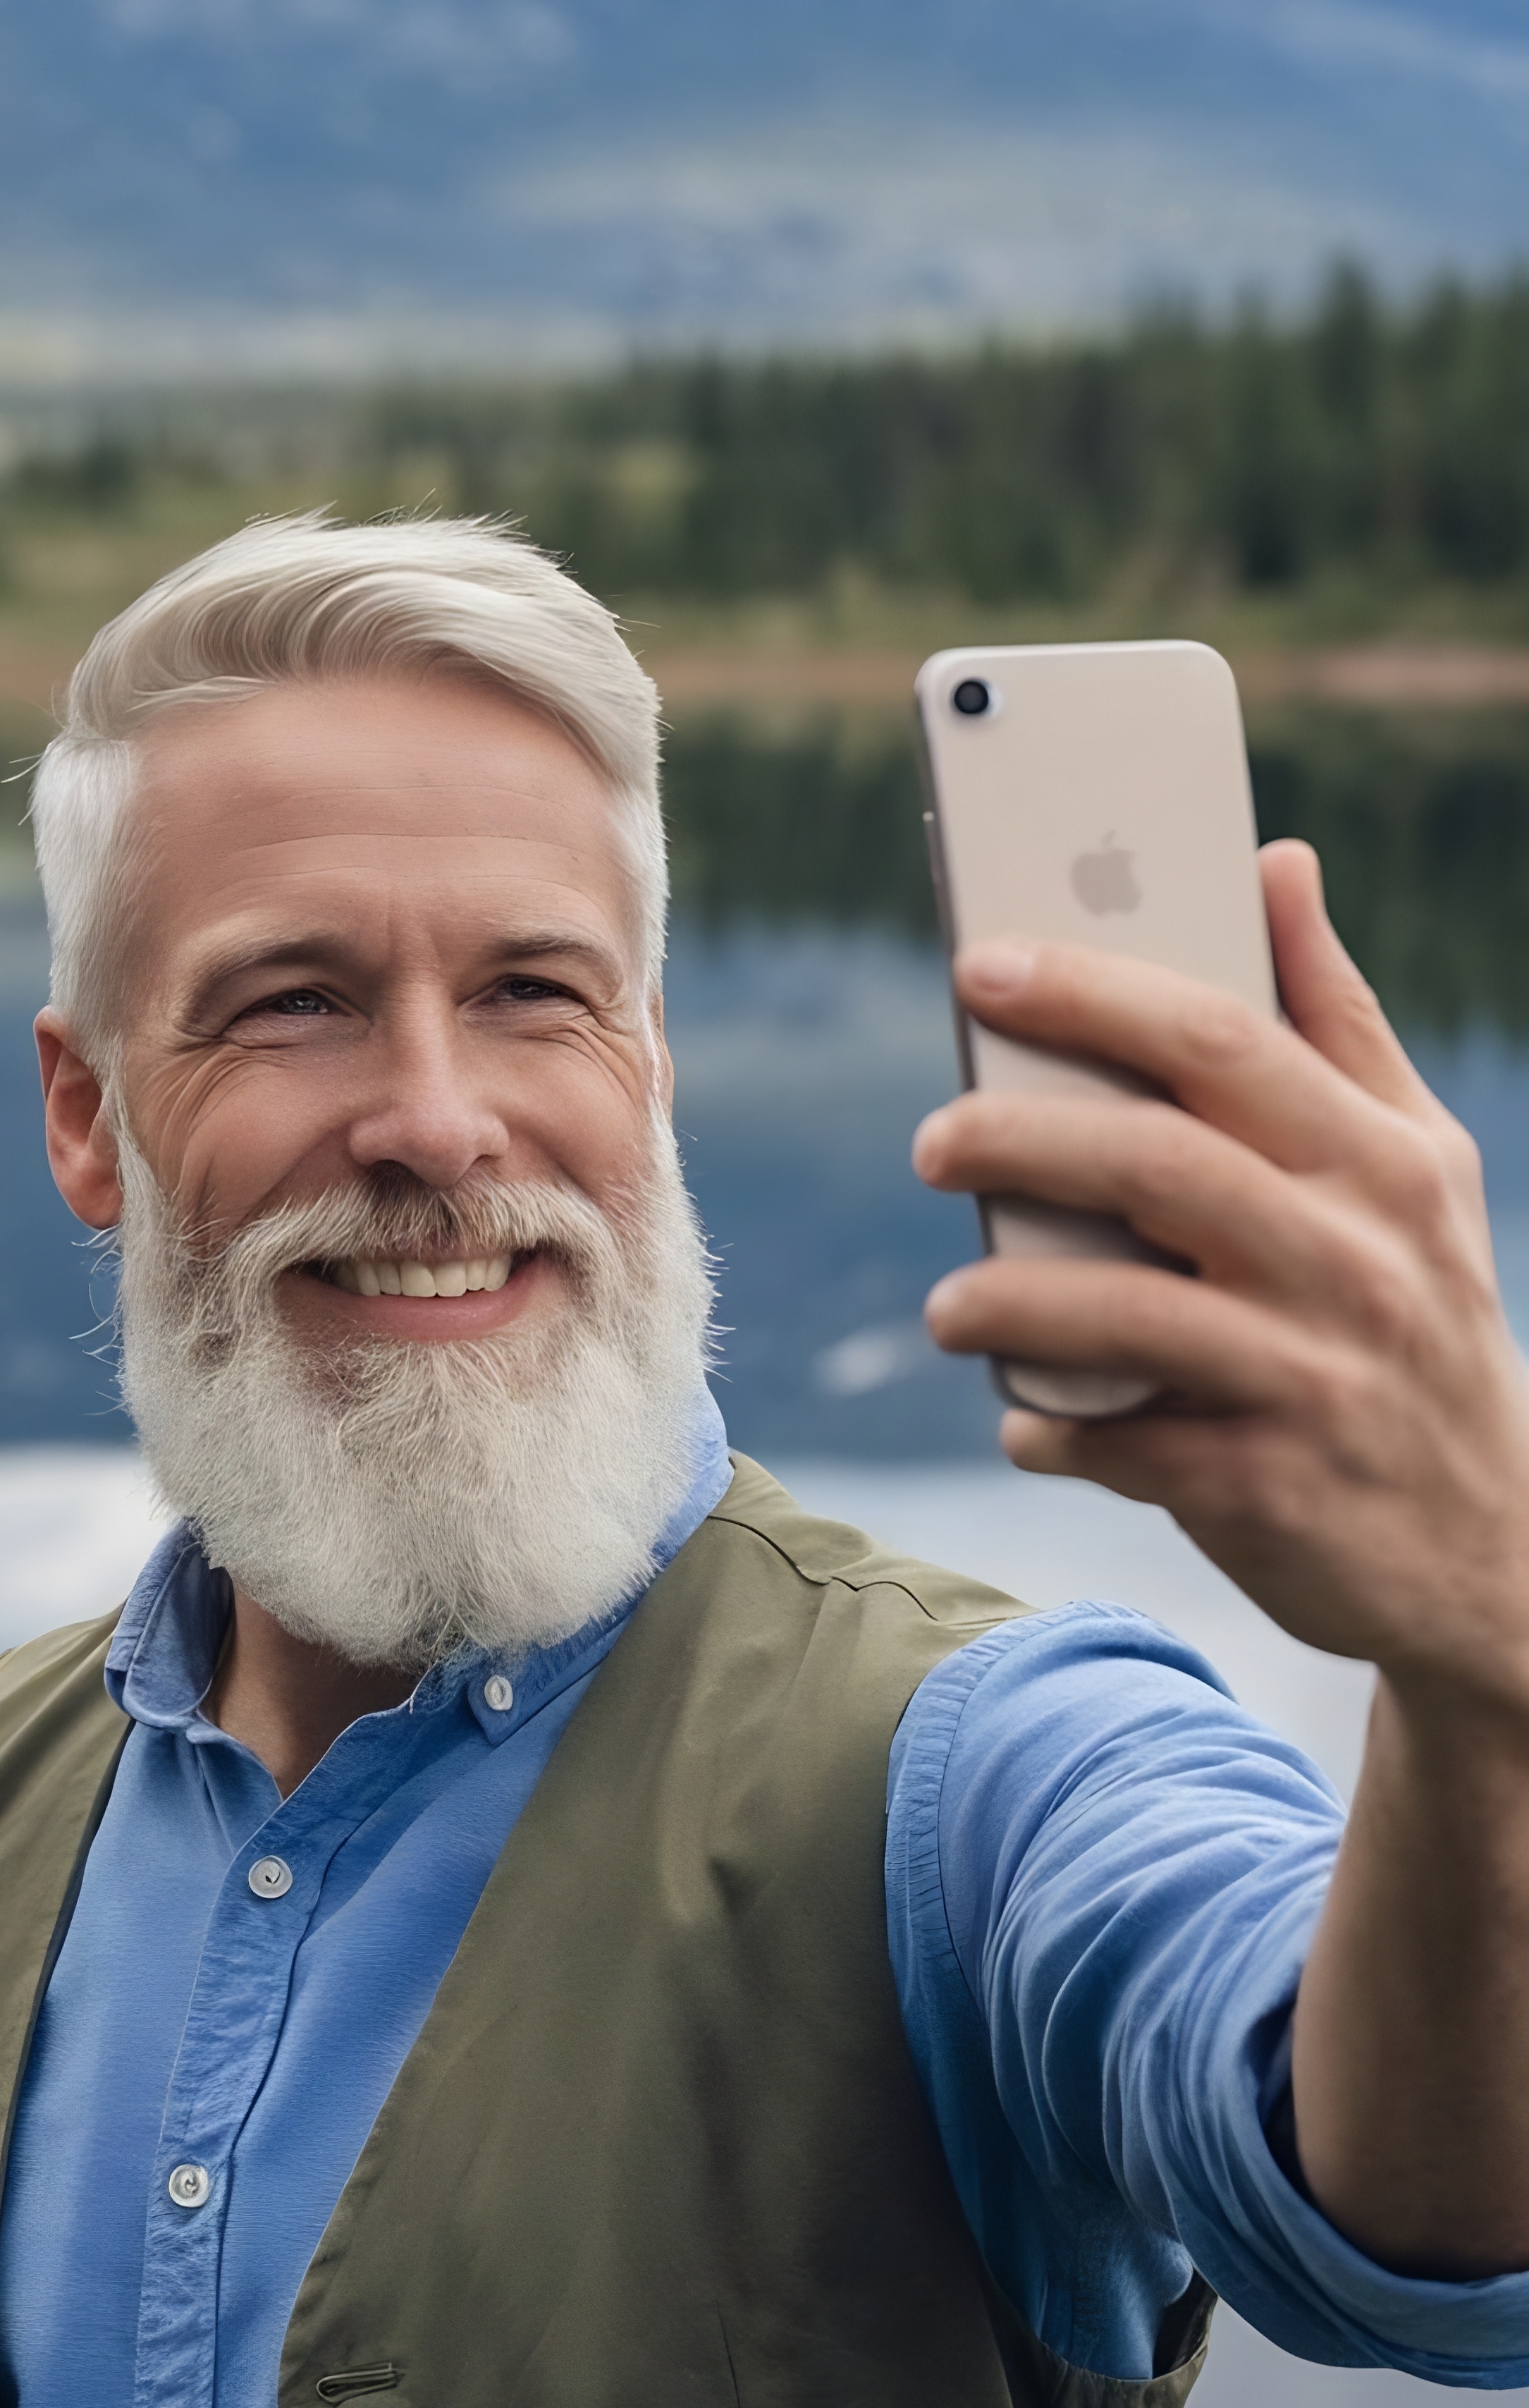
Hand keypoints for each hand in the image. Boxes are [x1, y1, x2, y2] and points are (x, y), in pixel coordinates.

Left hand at [910, 839, 1528, 1704]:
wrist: (1493, 1544)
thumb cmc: (1418, 1314)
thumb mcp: (1414, 1162)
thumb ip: (1335, 1015)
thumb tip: (1275, 863)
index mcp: (1381, 1159)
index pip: (1221, 1041)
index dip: (1091, 992)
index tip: (981, 967)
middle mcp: (1356, 1257)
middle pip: (1155, 1163)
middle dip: (1018, 1139)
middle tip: (934, 1143)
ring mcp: (1316, 1376)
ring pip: (1126, 1315)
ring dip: (1009, 1302)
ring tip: (950, 1305)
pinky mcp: (1270, 1486)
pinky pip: (1124, 1444)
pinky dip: (1053, 1428)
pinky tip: (1023, 1419)